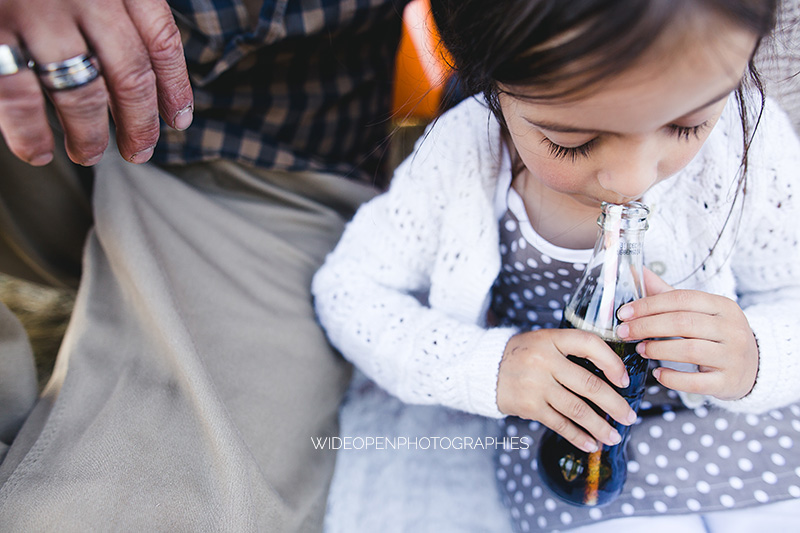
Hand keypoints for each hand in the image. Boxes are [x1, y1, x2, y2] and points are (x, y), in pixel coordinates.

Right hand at [0, 0, 192, 165]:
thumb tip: (143, 63)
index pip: (161, 38)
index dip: (175, 86)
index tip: (178, 119)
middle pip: (130, 75)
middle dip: (140, 123)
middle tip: (139, 150)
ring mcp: (37, 11)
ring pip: (82, 93)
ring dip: (90, 134)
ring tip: (90, 153)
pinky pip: (19, 96)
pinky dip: (30, 133)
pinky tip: (39, 151)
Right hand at [496, 328, 637, 452]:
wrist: (483, 368)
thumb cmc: (524, 355)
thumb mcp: (545, 341)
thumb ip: (572, 351)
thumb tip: (612, 375)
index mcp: (551, 339)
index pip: (589, 344)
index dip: (611, 362)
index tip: (624, 380)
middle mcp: (544, 361)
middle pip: (589, 385)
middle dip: (615, 404)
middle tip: (630, 416)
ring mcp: (536, 385)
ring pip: (577, 409)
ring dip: (600, 426)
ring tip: (614, 436)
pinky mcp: (529, 406)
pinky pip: (560, 424)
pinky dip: (578, 436)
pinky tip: (590, 443)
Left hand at [616, 268, 758, 400]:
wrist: (754, 367)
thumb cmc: (716, 334)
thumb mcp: (698, 311)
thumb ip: (666, 293)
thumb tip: (636, 271)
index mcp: (723, 306)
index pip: (681, 299)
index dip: (649, 305)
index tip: (624, 313)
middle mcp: (732, 329)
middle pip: (683, 323)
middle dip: (647, 326)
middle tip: (624, 332)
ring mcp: (733, 357)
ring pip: (689, 351)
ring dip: (657, 350)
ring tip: (640, 349)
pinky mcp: (728, 382)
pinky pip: (696, 382)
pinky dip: (673, 378)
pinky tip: (658, 373)